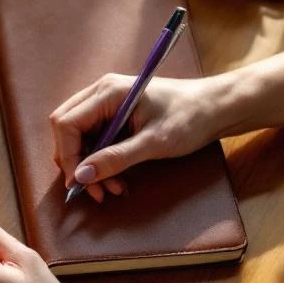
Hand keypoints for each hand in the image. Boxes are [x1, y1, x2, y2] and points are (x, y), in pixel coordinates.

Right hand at [49, 73, 223, 202]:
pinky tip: (116, 178)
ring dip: (89, 166)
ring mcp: (106, 102)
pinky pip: (94, 139)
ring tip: (111, 188)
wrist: (217, 107)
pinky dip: (100, 161)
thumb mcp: (153, 143)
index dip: (68, 156)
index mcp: (107, 92)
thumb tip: (81, 177)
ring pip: (78, 137)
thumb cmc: (190, 118)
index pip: (67, 123)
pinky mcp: (113, 114)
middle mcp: (100, 93)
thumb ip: (115, 159)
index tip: (80, 184)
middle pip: (66, 128)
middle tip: (95, 190)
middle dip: (75, 162)